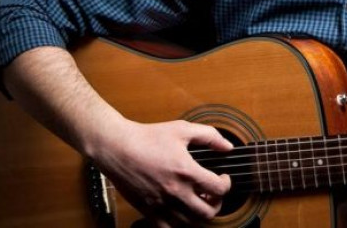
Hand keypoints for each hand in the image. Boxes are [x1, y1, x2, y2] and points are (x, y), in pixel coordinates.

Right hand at [92, 119, 232, 225]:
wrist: (118, 147)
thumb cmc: (148, 137)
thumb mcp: (182, 129)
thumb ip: (209, 136)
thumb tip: (228, 146)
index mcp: (187, 172)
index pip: (219, 189)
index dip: (226, 184)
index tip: (222, 178)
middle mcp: (176, 192)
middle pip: (208, 213)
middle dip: (216, 204)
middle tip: (212, 194)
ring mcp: (161, 204)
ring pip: (190, 224)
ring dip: (199, 215)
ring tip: (197, 201)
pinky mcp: (148, 210)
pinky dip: (178, 224)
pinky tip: (179, 211)